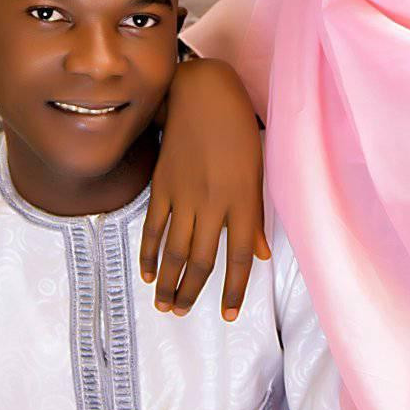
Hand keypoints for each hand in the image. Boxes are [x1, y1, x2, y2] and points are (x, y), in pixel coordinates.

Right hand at [140, 56, 269, 318]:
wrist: (203, 95)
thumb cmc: (239, 130)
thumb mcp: (257, 171)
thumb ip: (255, 215)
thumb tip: (260, 255)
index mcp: (242, 200)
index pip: (238, 257)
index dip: (234, 289)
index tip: (228, 314)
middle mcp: (213, 202)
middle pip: (200, 260)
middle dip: (192, 293)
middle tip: (183, 314)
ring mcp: (184, 194)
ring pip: (174, 250)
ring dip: (169, 283)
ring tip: (165, 306)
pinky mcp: (162, 184)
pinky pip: (154, 227)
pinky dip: (149, 253)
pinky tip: (149, 273)